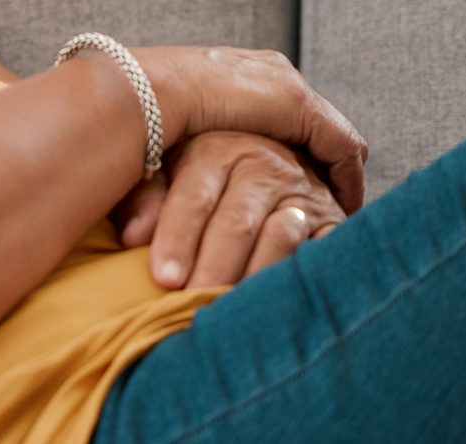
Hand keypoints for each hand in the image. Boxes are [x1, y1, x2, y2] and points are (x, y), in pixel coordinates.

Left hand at [113, 131, 345, 288]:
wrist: (275, 158)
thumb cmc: (202, 177)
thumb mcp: (167, 172)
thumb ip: (145, 200)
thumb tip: (132, 237)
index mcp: (215, 151)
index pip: (194, 197)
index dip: (179, 238)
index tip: (164, 279)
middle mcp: (262, 165)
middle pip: (237, 221)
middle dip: (215, 267)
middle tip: (196, 304)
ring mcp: (302, 192)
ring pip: (281, 236)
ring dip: (256, 276)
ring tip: (234, 313)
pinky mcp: (333, 219)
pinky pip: (325, 250)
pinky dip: (303, 275)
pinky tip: (280, 302)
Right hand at [135, 44, 367, 213]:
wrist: (147, 91)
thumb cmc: (143, 118)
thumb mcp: (170, 138)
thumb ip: (185, 158)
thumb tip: (169, 202)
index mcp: (238, 72)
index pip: (281, 109)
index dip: (292, 148)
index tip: (293, 181)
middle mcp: (270, 71)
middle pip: (314, 119)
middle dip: (320, 160)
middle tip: (321, 198)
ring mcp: (287, 86)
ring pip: (332, 136)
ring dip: (337, 174)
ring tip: (334, 209)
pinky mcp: (300, 105)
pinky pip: (341, 148)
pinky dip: (345, 179)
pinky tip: (338, 208)